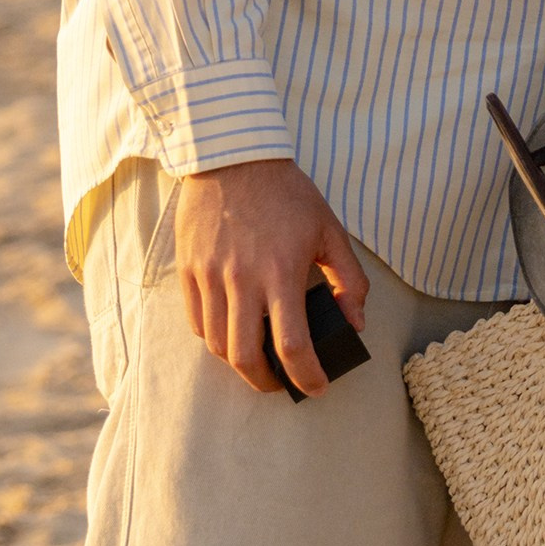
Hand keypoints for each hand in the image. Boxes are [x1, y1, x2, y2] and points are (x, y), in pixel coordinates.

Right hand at [174, 159, 368, 394]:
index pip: (292, 345)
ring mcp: (210, 276)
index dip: (306, 376)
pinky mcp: (188, 270)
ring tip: (258, 362)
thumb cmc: (287, 194)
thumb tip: (356, 323)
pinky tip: (232, 334)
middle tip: (282, 384)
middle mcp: (241, 280)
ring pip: (216, 344)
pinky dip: (214, 339)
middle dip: (266, 383)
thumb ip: (349, 280)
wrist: (232, 158)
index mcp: (281, 272)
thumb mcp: (330, 231)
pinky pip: (196, 321)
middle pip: (245, 357)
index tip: (317, 387)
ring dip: (239, 364)